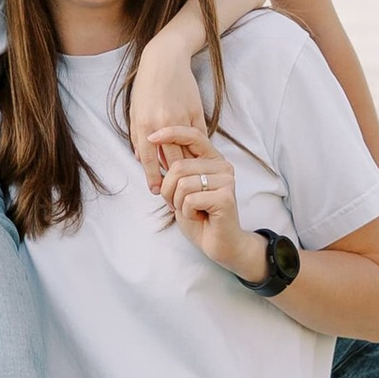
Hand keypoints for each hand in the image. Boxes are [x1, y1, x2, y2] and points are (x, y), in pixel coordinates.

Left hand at [128, 42, 207, 188]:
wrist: (165, 60)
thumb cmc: (146, 86)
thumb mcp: (135, 110)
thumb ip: (138, 135)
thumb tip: (141, 158)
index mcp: (146, 124)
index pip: (150, 159)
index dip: (154, 177)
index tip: (157, 191)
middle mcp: (164, 124)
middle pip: (173, 160)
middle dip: (174, 179)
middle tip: (175, 193)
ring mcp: (182, 118)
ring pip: (188, 151)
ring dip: (188, 168)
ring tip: (189, 181)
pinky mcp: (196, 112)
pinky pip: (199, 137)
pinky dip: (198, 150)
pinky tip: (199, 160)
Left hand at [156, 133, 261, 279]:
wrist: (220, 244)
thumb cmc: (200, 216)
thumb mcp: (183, 188)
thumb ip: (177, 169)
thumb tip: (155, 145)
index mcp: (213, 160)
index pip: (193, 135)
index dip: (171, 133)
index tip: (151, 137)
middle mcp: (223, 166)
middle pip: (178, 166)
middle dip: (168, 190)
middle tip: (177, 204)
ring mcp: (226, 181)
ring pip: (182, 184)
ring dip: (177, 203)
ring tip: (191, 211)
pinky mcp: (225, 197)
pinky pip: (190, 200)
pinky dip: (187, 213)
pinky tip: (200, 217)